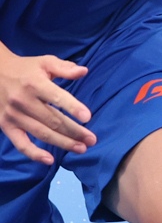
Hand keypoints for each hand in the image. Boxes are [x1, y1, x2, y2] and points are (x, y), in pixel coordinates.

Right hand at [0, 50, 92, 164]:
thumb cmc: (25, 69)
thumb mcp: (44, 62)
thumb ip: (64, 68)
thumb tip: (84, 71)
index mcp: (35, 84)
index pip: (57, 97)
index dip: (72, 107)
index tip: (87, 117)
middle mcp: (23, 101)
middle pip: (52, 120)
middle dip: (74, 131)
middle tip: (92, 140)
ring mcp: (13, 116)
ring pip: (41, 133)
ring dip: (62, 143)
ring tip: (81, 148)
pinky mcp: (6, 126)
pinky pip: (20, 144)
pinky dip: (34, 154)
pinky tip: (50, 160)